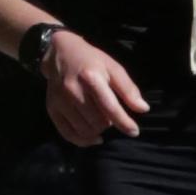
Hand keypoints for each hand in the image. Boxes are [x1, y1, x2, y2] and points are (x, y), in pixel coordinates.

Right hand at [40, 27, 146, 146]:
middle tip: (111, 115)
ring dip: (98, 130)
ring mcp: (60, 101)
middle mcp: (72, 90)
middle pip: (98, 121)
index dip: (124, 122)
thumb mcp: (113, 68)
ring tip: (102, 120)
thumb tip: (143, 109)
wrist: (59, 53)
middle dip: (110, 123)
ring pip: (85, 130)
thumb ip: (128, 89)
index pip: (110, 107)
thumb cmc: (91, 61)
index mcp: (91, 78)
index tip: (134, 131)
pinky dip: (83, 140)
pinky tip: (93, 137)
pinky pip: (68, 134)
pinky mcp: (52, 108)